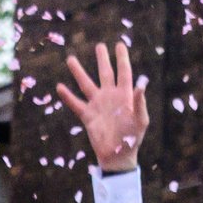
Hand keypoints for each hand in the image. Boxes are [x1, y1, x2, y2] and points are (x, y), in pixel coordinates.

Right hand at [57, 40, 150, 172]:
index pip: (123, 72)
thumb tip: (142, 85)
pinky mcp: (88, 116)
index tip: (119, 45)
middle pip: (105, 73)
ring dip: (78, 72)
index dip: (122, 58)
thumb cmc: (132, 139)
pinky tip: (60, 87)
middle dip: (102, 60)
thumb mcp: (140, 121)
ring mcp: (98, 105)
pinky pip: (76, 104)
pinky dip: (68, 96)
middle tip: (99, 46)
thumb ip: (140, 103)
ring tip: (71, 59)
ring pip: (86, 84)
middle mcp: (110, 97)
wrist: (118, 156)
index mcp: (124, 96)